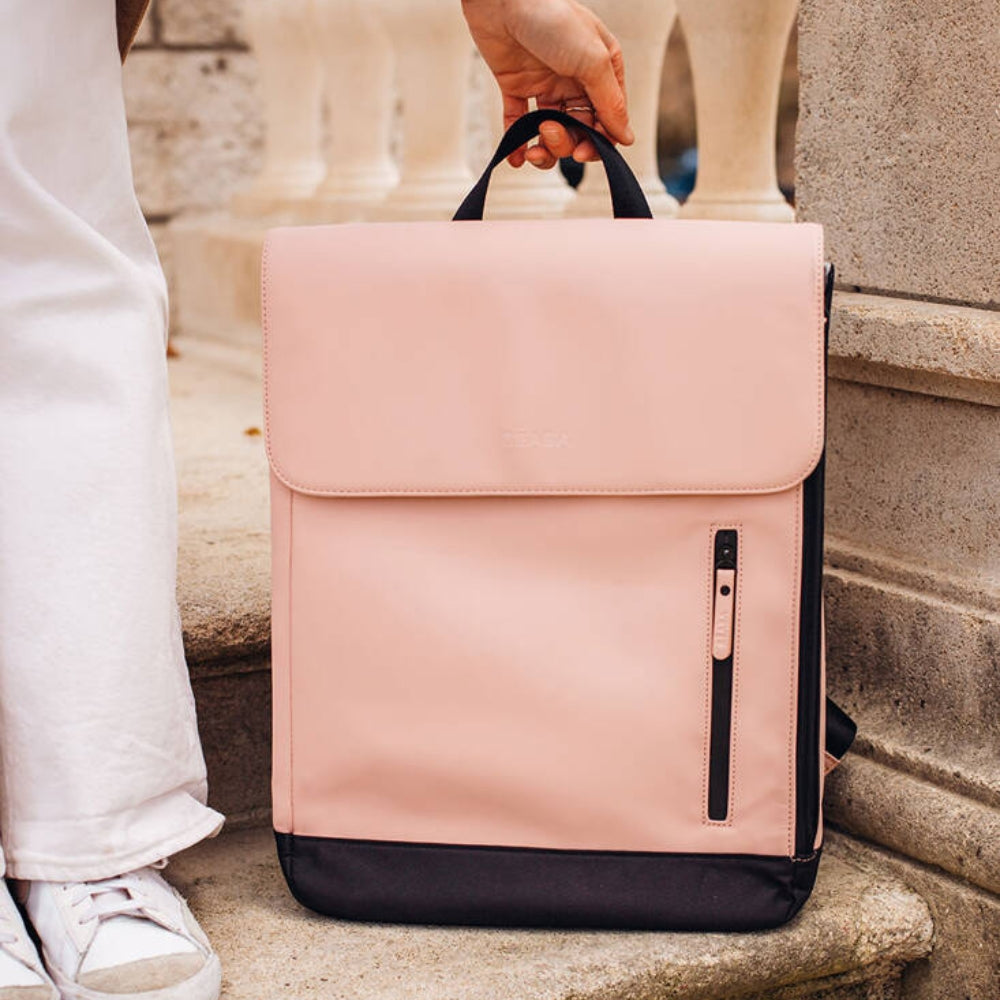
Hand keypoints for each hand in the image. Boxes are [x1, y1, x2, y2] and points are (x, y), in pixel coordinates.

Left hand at [462, 0, 631, 168]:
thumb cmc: (552, 17)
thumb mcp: (593, 60)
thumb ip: (610, 102)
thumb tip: (626, 138)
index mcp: (602, 70)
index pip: (608, 120)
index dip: (598, 142)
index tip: (584, 151)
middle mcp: (576, 79)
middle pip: (579, 129)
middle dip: (567, 143)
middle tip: (551, 135)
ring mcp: (546, 84)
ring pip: (551, 131)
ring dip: (544, 148)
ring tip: (532, 148)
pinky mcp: (517, 86)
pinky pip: (519, 123)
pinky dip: (517, 142)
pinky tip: (516, 157)